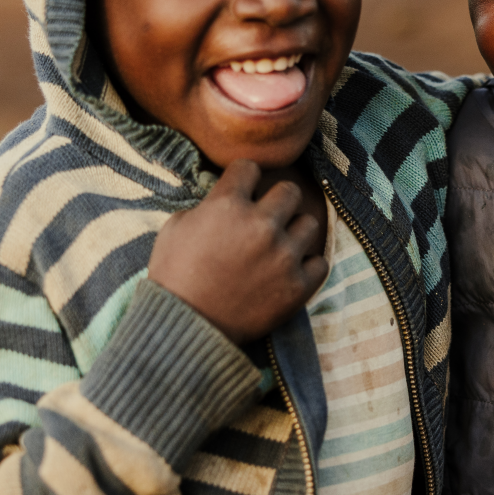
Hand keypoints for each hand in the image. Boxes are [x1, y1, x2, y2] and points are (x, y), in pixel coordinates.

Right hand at [148, 160, 327, 343]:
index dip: (244, 178)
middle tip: (266, 217)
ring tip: (279, 246)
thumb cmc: (174, 277)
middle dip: (276, 201)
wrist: (185, 327)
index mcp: (227, 205)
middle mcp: (261, 225)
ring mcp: (284, 256)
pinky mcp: (298, 286)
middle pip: (290, 190)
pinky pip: (319, 262)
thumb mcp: (175, 228)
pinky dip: (306, 266)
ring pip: (309, 223)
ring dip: (294, 232)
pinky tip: (289, 270)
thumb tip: (225, 198)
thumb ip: (205, 205)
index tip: (243, 190)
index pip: (250, 167)